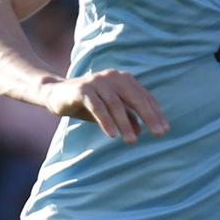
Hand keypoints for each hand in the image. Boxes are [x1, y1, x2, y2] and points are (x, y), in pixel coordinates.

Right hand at [41, 70, 167, 142]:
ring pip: (116, 104)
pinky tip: (113, 135)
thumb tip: (141, 132)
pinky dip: (106, 121)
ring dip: (125, 124)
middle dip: (148, 117)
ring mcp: (97, 81)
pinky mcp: (83, 89)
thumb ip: (126, 118)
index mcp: (124, 80)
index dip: (156, 113)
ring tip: (131, 142)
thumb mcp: (110, 112)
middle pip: (135, 98)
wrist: (55, 94)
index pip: (144, 97)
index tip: (164, 129)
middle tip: (158, 134)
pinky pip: (98, 107)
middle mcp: (113, 77)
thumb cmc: (88, 104)